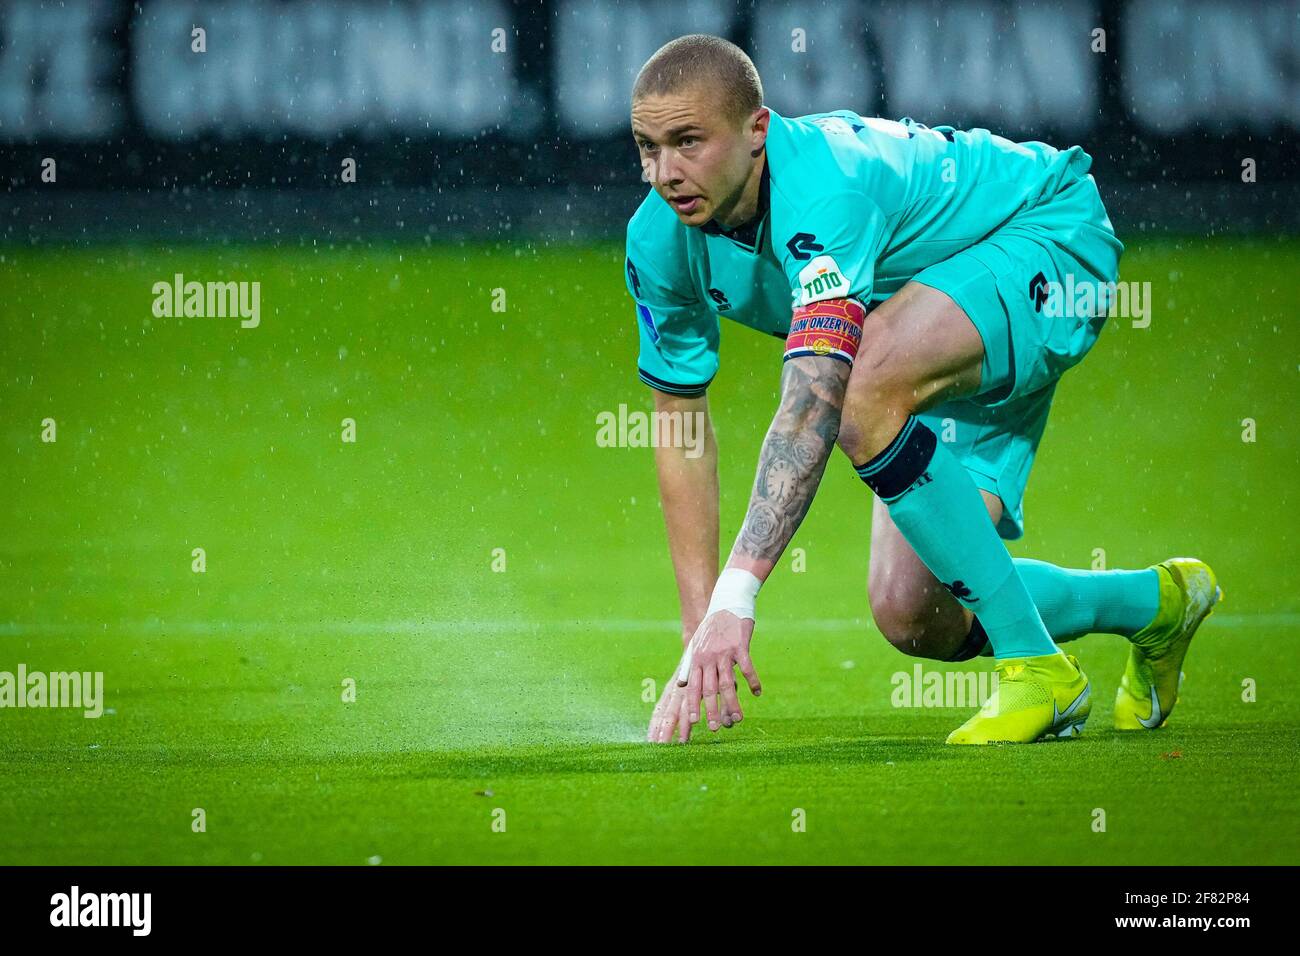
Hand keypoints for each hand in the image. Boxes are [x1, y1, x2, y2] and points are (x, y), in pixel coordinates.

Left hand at [646, 610, 761, 742]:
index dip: (693, 705)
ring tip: (738, 718)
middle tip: (714, 729)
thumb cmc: (712, 626)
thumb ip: (689, 666)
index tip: (694, 722)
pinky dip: (753, 681)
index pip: (692, 687)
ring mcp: (724, 652)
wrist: (727, 601)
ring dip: (733, 703)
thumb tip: (679, 686)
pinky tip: (757, 692)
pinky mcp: (740, 645)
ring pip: (727, 683)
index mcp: (697, 659)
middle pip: (709, 689)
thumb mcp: (696, 644)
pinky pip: (747, 667)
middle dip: (711, 710)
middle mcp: (708, 657)